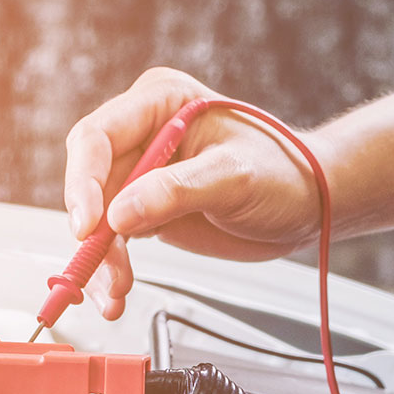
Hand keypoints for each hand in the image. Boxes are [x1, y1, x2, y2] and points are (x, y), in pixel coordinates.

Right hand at [62, 68, 328, 319]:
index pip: (98, 137)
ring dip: (100, 258)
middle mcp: (142, 133)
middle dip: (92, 231)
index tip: (89, 225)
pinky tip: (116, 291)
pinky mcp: (146, 208)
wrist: (308, 203)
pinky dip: (112, 267)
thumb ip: (177, 191)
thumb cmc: (285, 172)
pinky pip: (114, 238)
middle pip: (91, 181)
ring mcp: (142, 172)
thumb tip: (119, 215)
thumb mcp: (235, 177)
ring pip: (98, 217)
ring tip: (115, 292)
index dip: (84, 181)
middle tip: (104, 268)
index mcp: (160, 101)